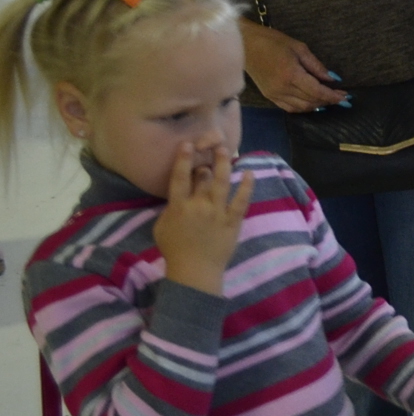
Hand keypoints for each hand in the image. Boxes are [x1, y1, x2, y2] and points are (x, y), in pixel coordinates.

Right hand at [152, 142, 253, 295]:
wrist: (195, 271)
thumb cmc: (174, 250)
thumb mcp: (161, 227)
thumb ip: (169, 209)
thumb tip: (178, 195)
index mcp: (178, 207)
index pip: (179, 178)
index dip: (183, 159)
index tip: (187, 144)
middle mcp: (198, 206)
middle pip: (202, 177)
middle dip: (206, 161)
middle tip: (211, 148)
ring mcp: (217, 212)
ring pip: (221, 183)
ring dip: (224, 164)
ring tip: (227, 150)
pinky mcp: (233, 221)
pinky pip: (242, 200)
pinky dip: (246, 186)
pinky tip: (249, 173)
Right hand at [240, 21, 347, 112]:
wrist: (245, 45)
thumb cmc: (272, 42)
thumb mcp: (299, 48)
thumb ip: (316, 66)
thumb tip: (332, 79)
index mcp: (291, 75)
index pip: (317, 91)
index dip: (333, 96)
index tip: (346, 97)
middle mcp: (282, 88)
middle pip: (311, 101)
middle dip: (328, 101)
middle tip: (341, 98)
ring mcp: (274, 94)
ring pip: (301, 107)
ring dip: (317, 106)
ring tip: (329, 100)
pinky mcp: (269, 96)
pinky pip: (289, 108)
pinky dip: (303, 108)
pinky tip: (312, 103)